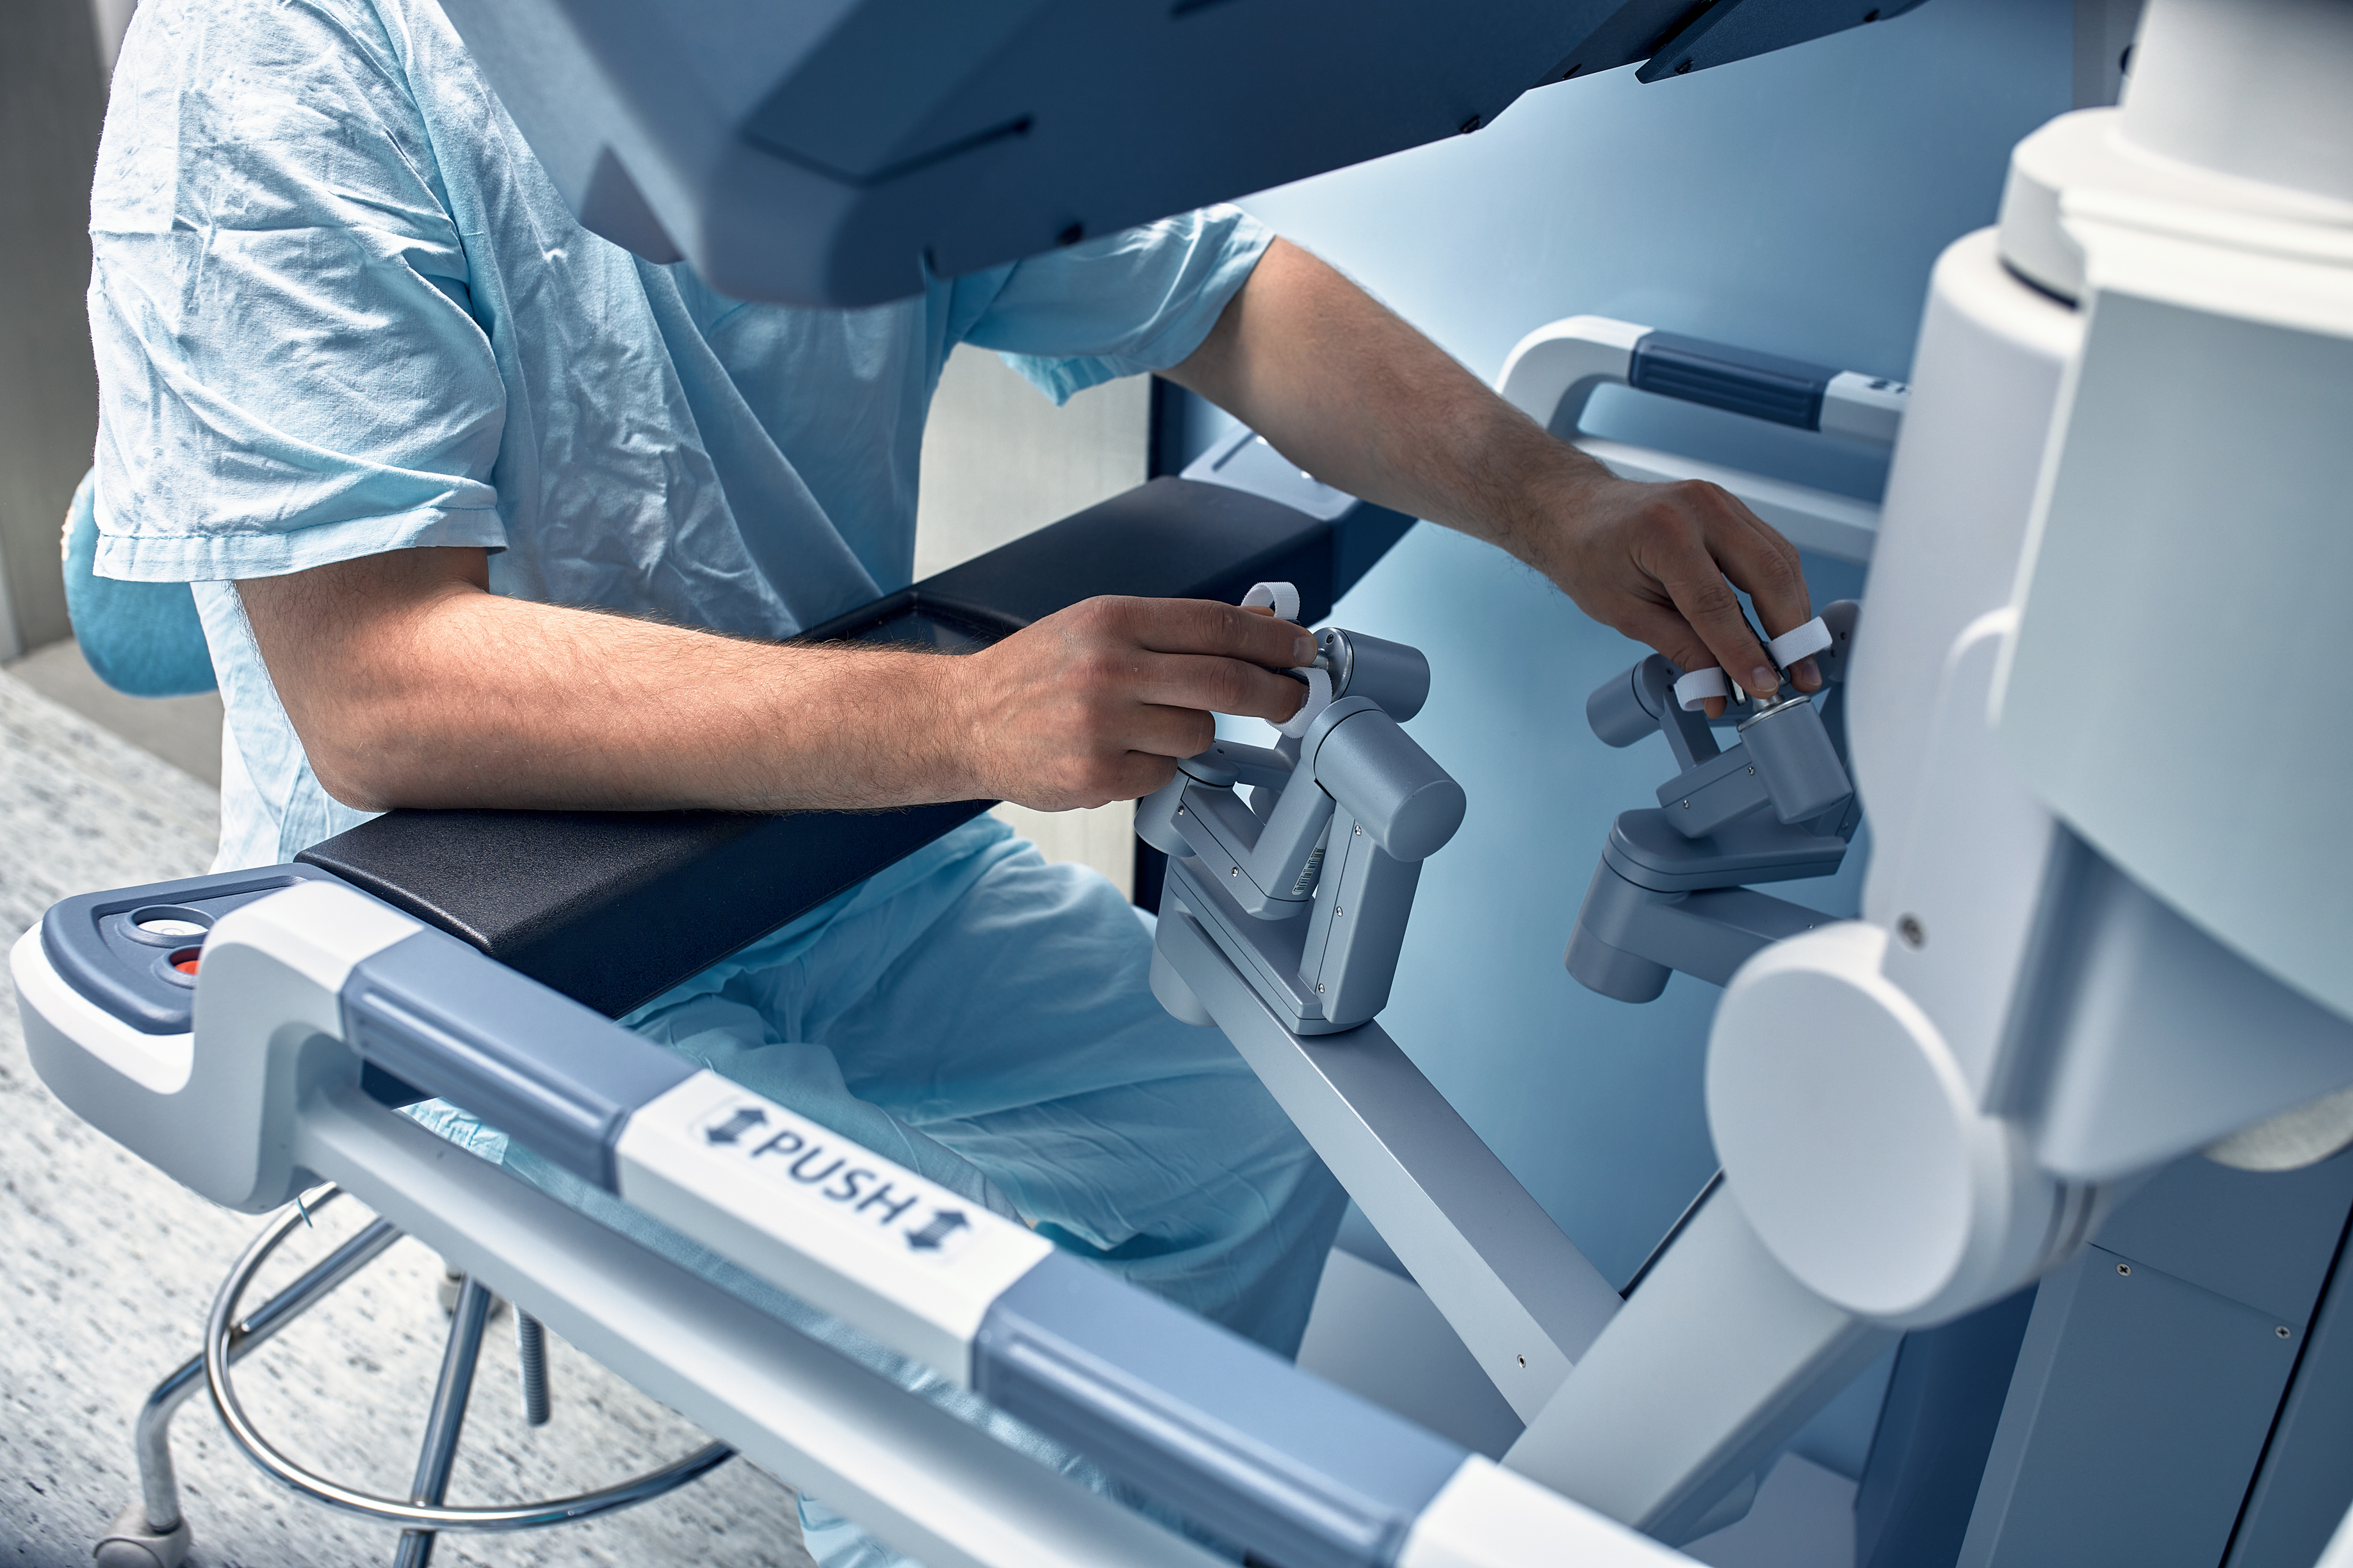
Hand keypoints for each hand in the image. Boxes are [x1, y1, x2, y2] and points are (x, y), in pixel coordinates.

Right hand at [945, 596, 1313, 809]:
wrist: (963, 719)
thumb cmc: (1034, 673)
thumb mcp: (1098, 626)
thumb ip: (1174, 628)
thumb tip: (1258, 626)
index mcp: (1113, 619)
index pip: (1217, 625)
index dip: (1274, 640)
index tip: (1303, 650)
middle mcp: (1109, 668)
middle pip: (1226, 682)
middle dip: (1275, 693)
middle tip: (1295, 700)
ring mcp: (1102, 725)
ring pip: (1198, 733)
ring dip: (1190, 731)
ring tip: (1147, 724)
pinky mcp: (1097, 776)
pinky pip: (1164, 773)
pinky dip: (1154, 766)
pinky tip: (1119, 753)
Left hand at [1515, 470, 1819, 714]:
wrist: (1578, 510)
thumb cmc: (1589, 556)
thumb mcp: (1624, 613)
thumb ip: (1678, 648)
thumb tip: (1719, 688)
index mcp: (1664, 532)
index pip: (1715, 604)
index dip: (1744, 651)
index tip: (1763, 687)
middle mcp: (1701, 507)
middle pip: (1767, 573)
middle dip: (1791, 632)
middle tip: (1800, 677)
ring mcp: (1722, 502)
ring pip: (1781, 560)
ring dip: (1795, 613)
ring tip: (1798, 659)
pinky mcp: (1733, 509)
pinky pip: (1773, 550)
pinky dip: (1783, 591)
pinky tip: (1785, 625)